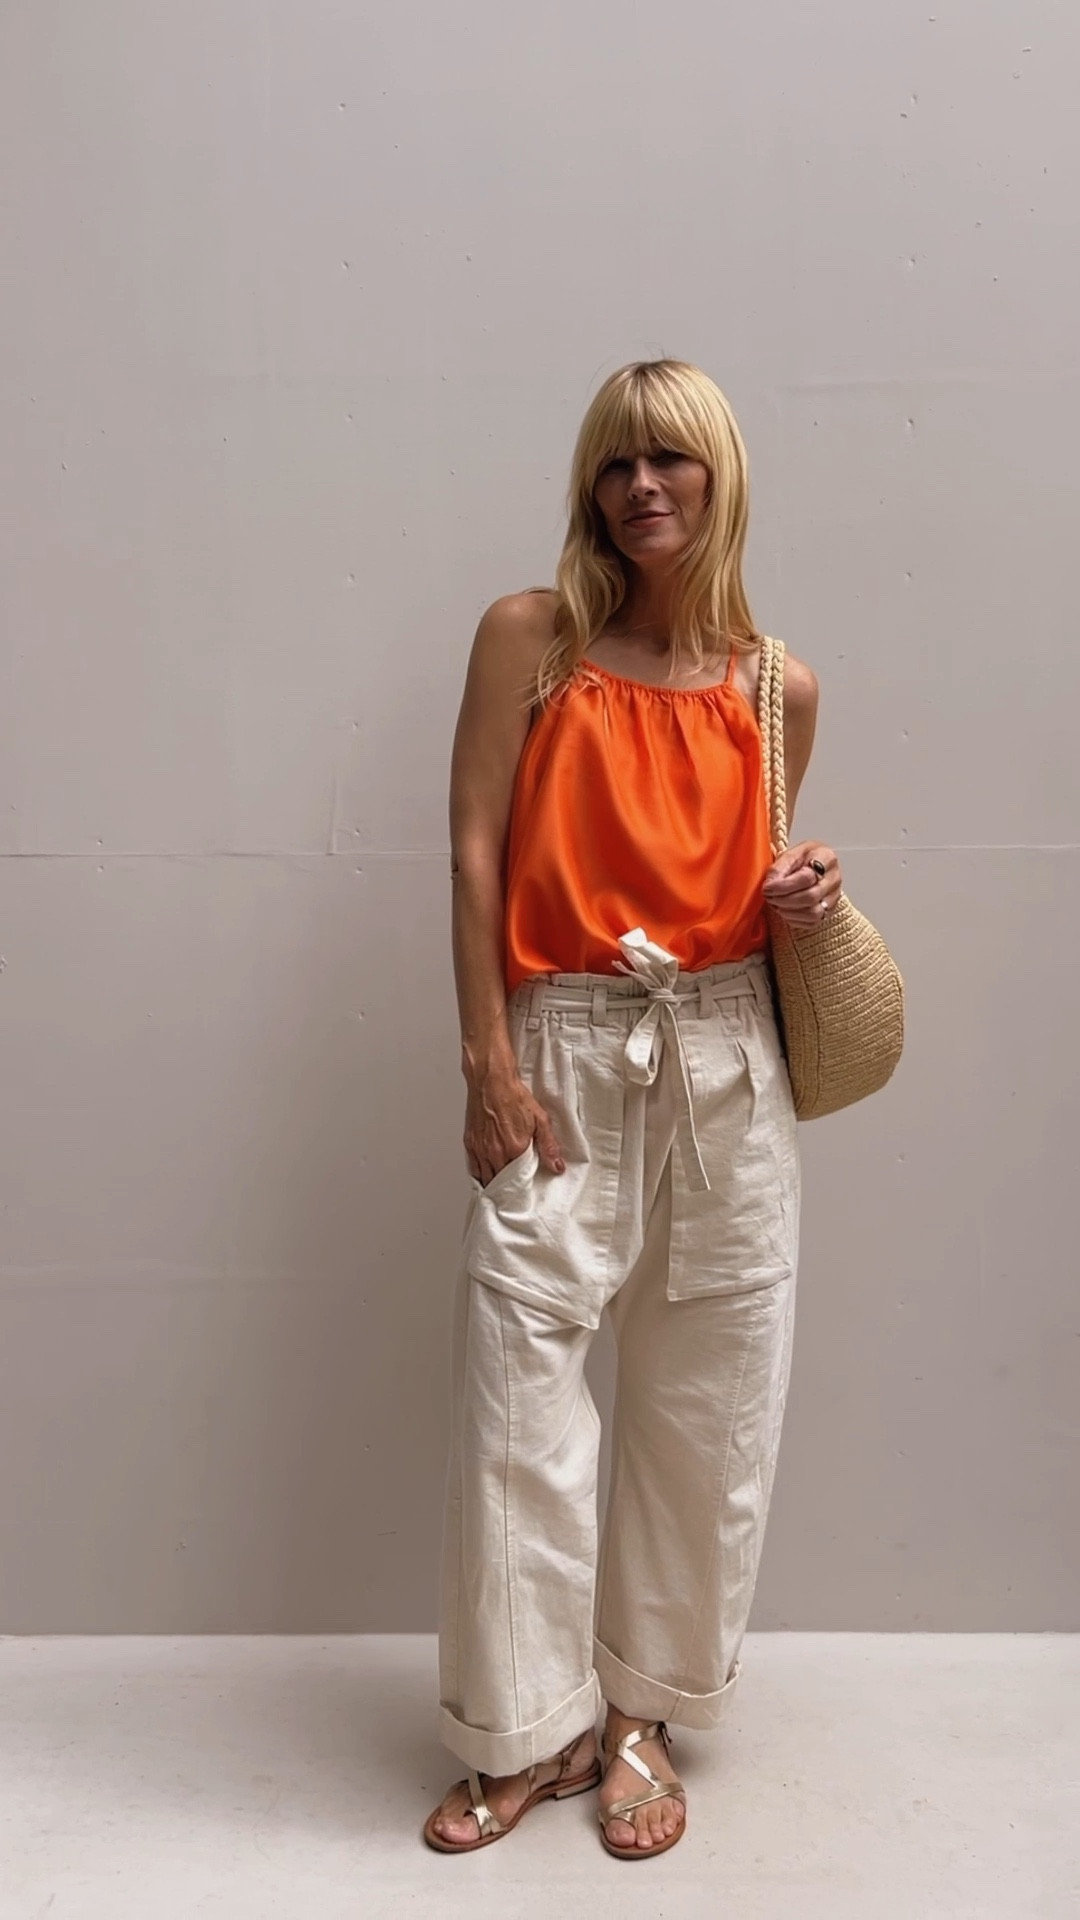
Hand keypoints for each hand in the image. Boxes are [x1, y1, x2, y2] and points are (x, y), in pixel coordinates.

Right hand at [463, 1071, 565, 1185]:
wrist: (491, 1080)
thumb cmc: (513, 1096)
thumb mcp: (539, 1119)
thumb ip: (548, 1146)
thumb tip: (557, 1166)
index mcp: (513, 1148)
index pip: (519, 1180)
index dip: (523, 1186)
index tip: (527, 1190)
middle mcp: (494, 1152)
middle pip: (501, 1182)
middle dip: (508, 1188)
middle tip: (515, 1192)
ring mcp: (480, 1149)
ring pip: (486, 1178)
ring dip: (494, 1184)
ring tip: (502, 1188)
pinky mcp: (470, 1143)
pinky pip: (474, 1168)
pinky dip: (480, 1175)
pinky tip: (486, 1176)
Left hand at [762, 841, 842, 931]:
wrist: (812, 864)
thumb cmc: (802, 858)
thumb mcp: (789, 854)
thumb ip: (778, 869)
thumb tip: (770, 885)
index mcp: (826, 858)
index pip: (806, 877)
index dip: (783, 886)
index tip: (767, 888)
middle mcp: (834, 879)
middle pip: (811, 897)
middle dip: (784, 900)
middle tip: (769, 897)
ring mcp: (834, 897)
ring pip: (814, 913)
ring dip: (789, 912)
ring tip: (776, 904)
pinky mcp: (829, 911)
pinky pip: (812, 923)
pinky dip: (794, 920)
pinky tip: (784, 911)